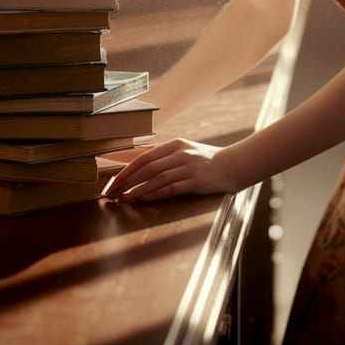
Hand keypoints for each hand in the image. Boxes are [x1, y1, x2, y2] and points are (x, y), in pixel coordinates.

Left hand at [102, 139, 245, 201]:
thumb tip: (140, 170)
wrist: (234, 164)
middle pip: (146, 167)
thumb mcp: (186, 152)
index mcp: (175, 145)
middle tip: (111, 193)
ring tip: (123, 199)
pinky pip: (171, 188)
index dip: (126, 169)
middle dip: (126, 181)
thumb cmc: (207, 161)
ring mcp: (188, 167)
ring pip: (156, 178)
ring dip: (137, 189)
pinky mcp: (196, 181)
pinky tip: (143, 199)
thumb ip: (167, 158)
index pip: (144, 157)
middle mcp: (180, 154)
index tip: (112, 182)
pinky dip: (155, 194)